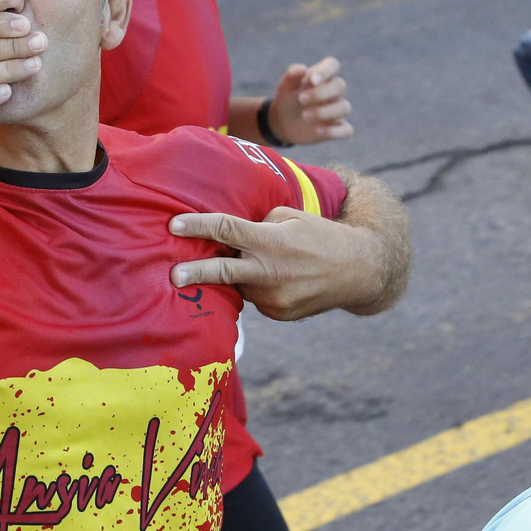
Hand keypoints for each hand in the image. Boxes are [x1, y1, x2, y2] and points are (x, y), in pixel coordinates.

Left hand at [168, 207, 384, 320]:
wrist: (358, 271)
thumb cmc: (320, 236)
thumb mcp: (291, 217)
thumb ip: (259, 224)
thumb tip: (231, 235)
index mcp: (271, 241)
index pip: (226, 230)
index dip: (198, 226)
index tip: (173, 225)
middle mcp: (270, 271)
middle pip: (222, 271)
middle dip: (194, 274)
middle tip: (173, 276)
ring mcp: (274, 297)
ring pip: (241, 284)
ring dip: (241, 274)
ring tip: (266, 264)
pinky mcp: (279, 313)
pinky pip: (256, 297)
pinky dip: (259, 286)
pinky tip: (280, 279)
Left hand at [268, 57, 351, 144]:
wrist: (282, 122)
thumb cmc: (287, 99)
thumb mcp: (285, 87)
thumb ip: (291, 75)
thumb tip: (302, 68)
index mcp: (321, 77)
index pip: (333, 65)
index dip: (326, 71)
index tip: (312, 81)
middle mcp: (332, 92)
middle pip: (340, 86)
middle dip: (321, 93)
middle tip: (301, 99)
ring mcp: (336, 110)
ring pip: (344, 108)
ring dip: (325, 112)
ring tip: (304, 116)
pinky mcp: (337, 128)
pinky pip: (346, 130)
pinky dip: (334, 131)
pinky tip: (317, 130)